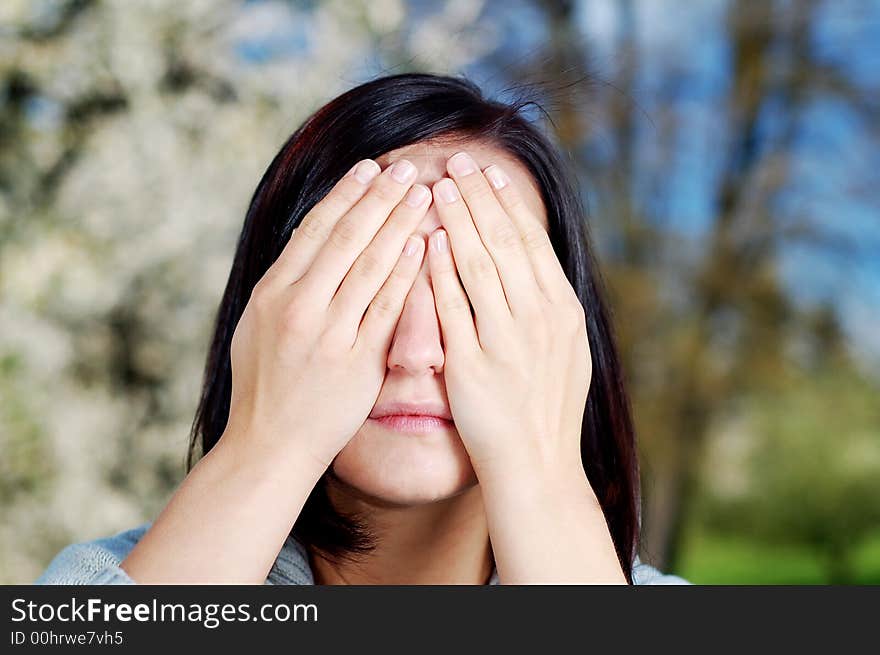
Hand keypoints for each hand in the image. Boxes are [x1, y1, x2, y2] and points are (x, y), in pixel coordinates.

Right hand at [223, 158, 429, 470]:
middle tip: (406, 167)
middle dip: (378, 198)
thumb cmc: (265, 385)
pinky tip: (423, 245)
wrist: (270, 445)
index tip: (368, 167)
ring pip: (368, 265)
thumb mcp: (257, 326)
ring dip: (398, 225)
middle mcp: (297, 306)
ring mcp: (327, 333)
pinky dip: (405, 273)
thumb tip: (310, 243)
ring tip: (422, 194)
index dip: (344, 195)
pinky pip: (385, 307)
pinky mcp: (355, 360)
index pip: (313, 230)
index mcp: (271, 293)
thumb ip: (285, 285)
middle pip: (344, 238)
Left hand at [427, 152, 590, 477]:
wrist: (537, 465)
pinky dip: (440, 270)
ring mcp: (508, 341)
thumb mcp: (564, 349)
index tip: (486, 170)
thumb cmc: (545, 407)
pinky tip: (427, 241)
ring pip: (479, 264)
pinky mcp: (475, 365)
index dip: (506, 202)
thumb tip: (530, 261)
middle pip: (504, 242)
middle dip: (477, 196)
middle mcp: (540, 319)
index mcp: (562, 310)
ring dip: (457, 220)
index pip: (530, 241)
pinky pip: (453, 307)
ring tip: (435, 186)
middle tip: (454, 160)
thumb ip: (547, 304)